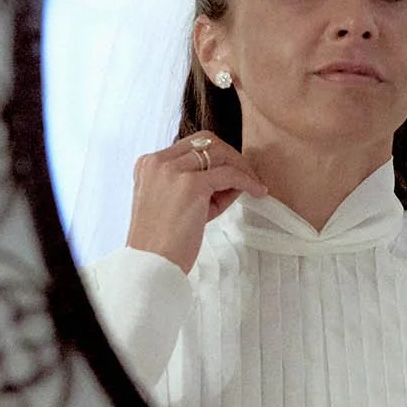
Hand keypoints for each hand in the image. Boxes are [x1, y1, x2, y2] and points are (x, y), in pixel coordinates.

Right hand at [125, 132, 269, 273]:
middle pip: (206, 140)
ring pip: (220, 153)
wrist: (151, 265)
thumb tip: (235, 178)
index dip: (216, 157)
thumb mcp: (175, 203)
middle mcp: (158, 162)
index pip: (191, 145)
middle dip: (231, 156)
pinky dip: (247, 181)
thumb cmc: (163, 242)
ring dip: (241, 168)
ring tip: (253, 186)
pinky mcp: (191, 185)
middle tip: (247, 176)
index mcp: (149, 164)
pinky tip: (257, 191)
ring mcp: (173, 171)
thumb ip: (197, 185)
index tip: (232, 172)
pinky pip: (230, 174)